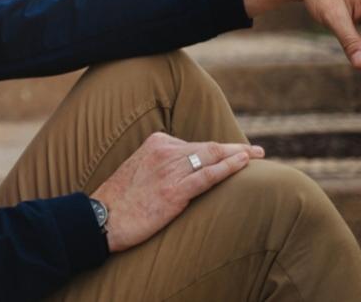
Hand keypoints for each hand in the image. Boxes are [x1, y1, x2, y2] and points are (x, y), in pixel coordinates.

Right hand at [91, 132, 263, 252]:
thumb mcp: (138, 170)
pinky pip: (208, 175)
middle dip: (234, 148)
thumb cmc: (119, 199)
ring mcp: (170, 170)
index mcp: (155, 143)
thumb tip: (184, 169)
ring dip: (239, 155)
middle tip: (256, 150)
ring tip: (257, 155)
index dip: (217, 149)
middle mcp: (164, 151)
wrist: (103, 218)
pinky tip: (244, 163)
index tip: (234, 151)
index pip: (194, 143)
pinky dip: (229, 167)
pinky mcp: (174, 191)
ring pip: (212, 157)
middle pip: (208, 147)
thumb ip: (160, 164)